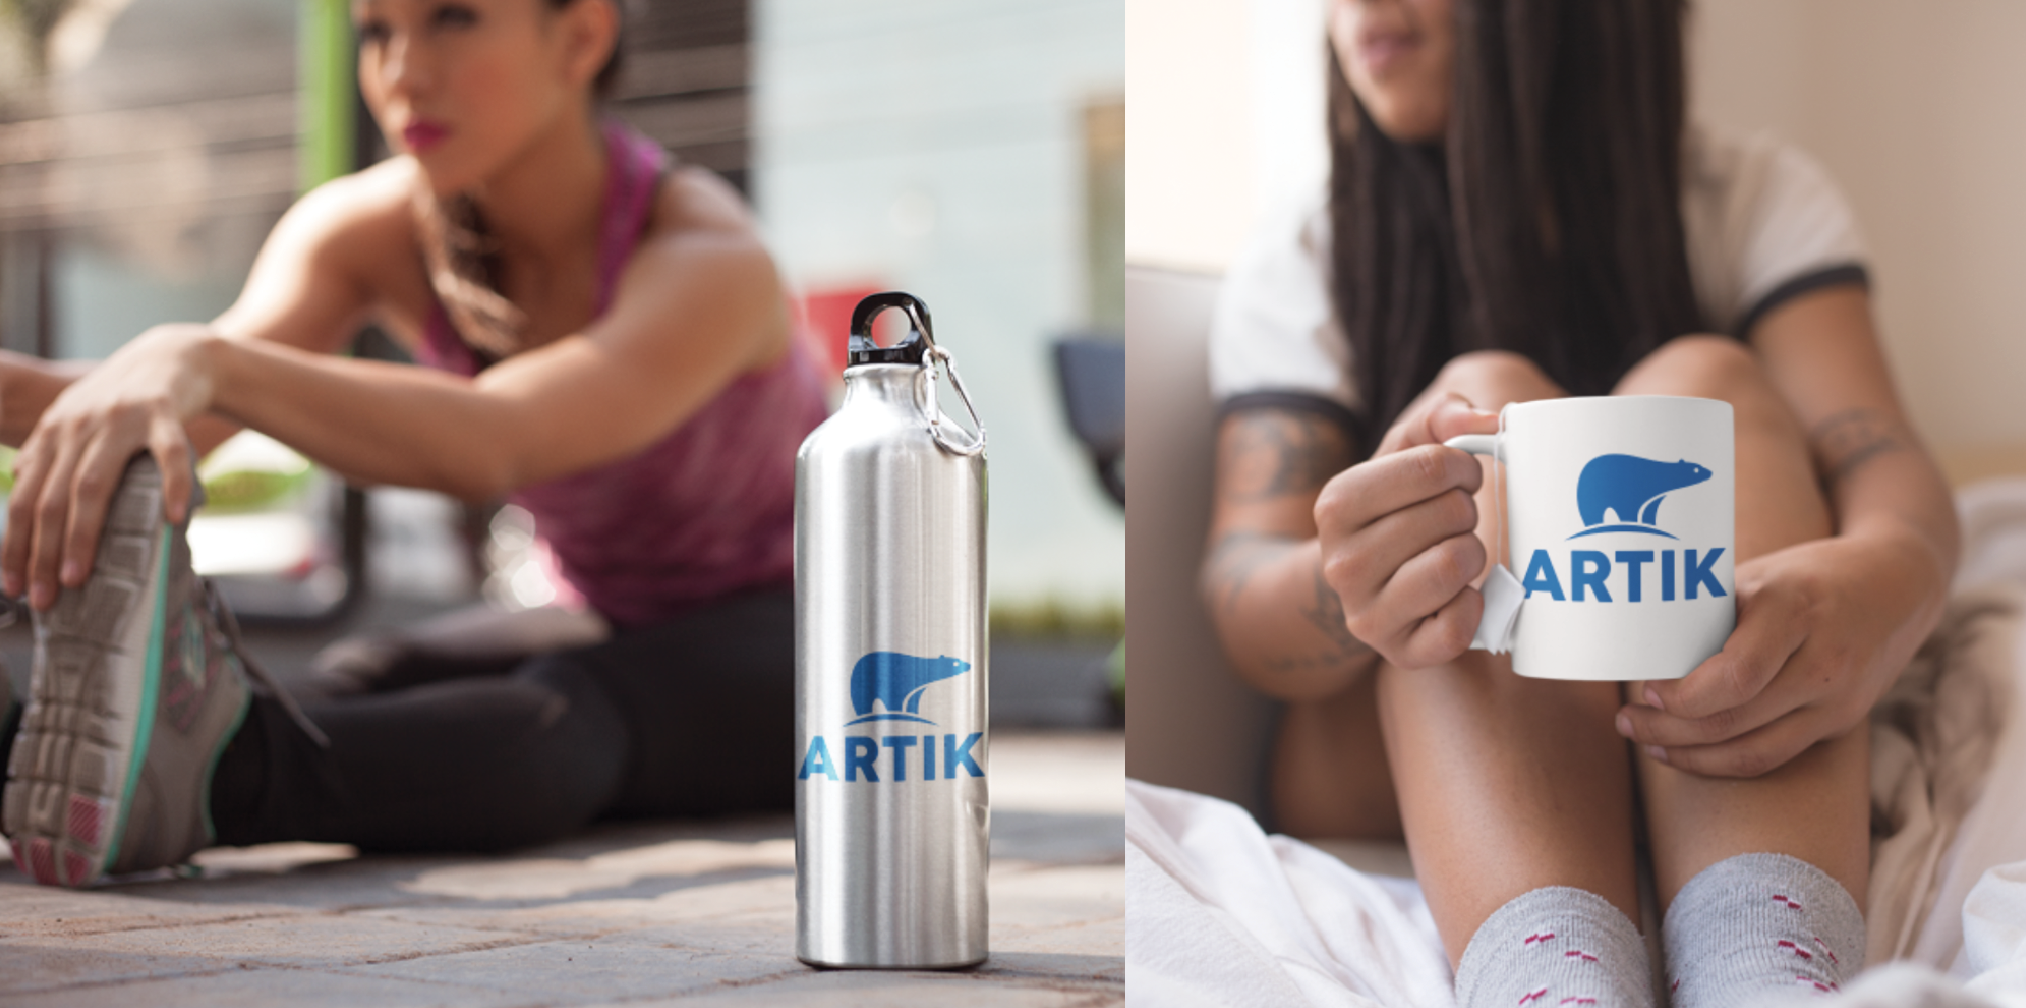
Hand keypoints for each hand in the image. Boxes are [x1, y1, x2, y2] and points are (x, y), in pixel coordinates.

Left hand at [4, 324, 215, 608]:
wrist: (174, 355)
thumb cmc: (126, 402)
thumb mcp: (78, 424)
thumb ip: (52, 458)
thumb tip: (25, 505)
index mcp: (53, 434)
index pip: (25, 499)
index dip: (16, 546)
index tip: (13, 587)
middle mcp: (78, 426)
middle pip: (52, 499)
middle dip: (42, 553)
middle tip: (44, 597)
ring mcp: (121, 419)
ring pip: (93, 485)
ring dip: (81, 535)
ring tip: (79, 576)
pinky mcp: (165, 413)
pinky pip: (169, 456)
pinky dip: (172, 488)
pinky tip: (173, 520)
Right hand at [1314, 393, 1501, 669]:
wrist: (1359, 584)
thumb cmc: (1392, 510)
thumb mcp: (1401, 455)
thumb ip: (1440, 417)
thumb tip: (1487, 421)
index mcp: (1336, 505)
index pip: (1433, 466)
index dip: (1463, 467)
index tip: (1458, 477)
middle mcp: (1341, 563)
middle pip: (1451, 514)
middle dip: (1465, 510)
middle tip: (1451, 519)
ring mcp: (1366, 614)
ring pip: (1456, 564)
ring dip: (1471, 553)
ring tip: (1453, 552)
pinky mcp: (1398, 653)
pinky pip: (1458, 627)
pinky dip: (1473, 606)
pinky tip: (1457, 595)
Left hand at [1614, 531, 1943, 776]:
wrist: (1899, 586)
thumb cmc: (1809, 576)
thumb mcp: (1759, 575)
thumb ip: (1710, 611)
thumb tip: (1641, 645)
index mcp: (1796, 612)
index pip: (1737, 675)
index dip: (1684, 695)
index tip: (1646, 689)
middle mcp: (1823, 662)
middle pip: (1736, 719)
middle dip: (1669, 729)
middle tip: (1626, 721)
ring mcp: (1838, 700)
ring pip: (1754, 751)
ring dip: (1691, 756)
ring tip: (1647, 742)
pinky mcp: (1841, 723)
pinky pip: (1775, 755)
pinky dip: (1725, 761)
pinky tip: (1689, 752)